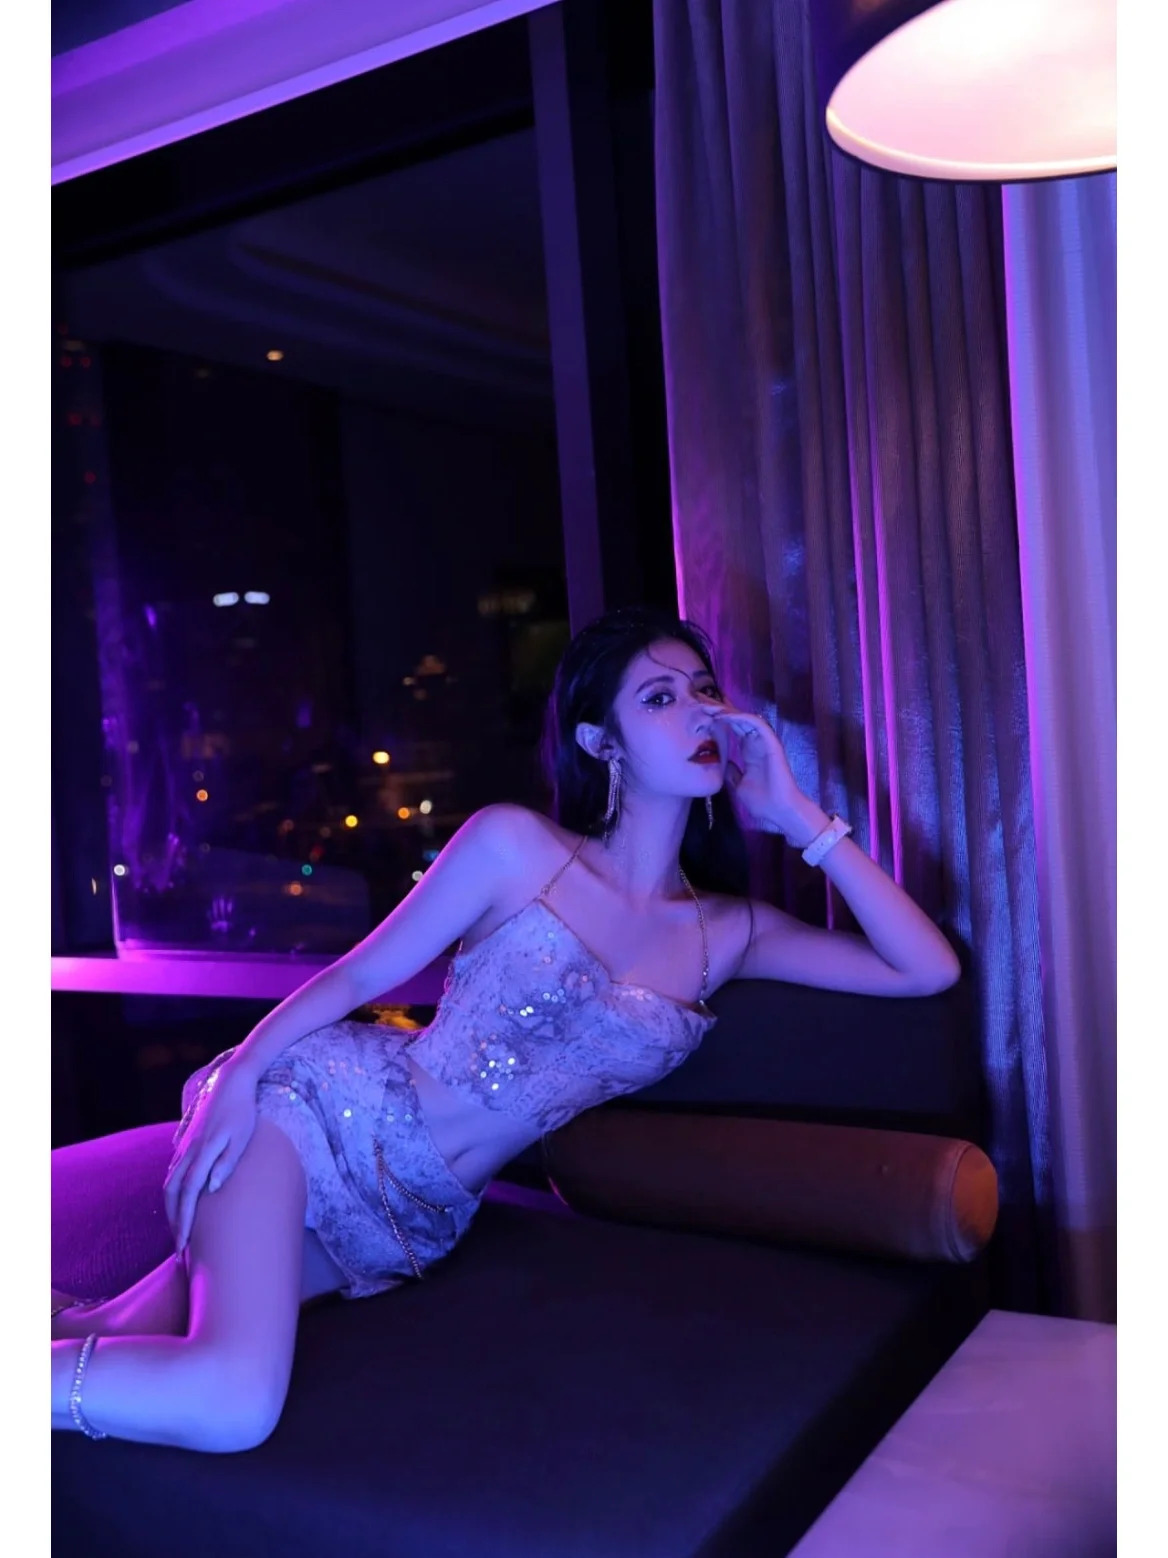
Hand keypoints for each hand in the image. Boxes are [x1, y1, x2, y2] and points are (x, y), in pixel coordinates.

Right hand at [165, 1054, 257, 1253]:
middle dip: (173, 1220)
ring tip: (179, 1226)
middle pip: (172, 1192)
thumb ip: (227, 1162)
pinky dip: (173, 1190)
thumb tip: (212, 1188)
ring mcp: (185, 1145)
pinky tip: (179, 1199)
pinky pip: (174, 1170)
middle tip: (179, 1245)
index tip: (183, 1245)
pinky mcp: (186, 1141)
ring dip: (171, 1207)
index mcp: (202, 1152)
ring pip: (170, 1181)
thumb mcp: (242, 1137)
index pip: (188, 1195)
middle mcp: (188, 1151)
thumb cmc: (243, 1112)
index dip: (184, 1221)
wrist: (231, 1081)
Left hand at [695, 693, 806, 831]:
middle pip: (737, 719)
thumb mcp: (738, 785)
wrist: (779, 812)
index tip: (699, 715)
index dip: (717, 720)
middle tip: (699, 703)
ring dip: (727, 711)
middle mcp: (757, 743)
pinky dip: (740, 718)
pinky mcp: (771, 743)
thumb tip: (722, 763)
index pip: (732, 729)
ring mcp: (765, 742)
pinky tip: (724, 716)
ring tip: (709, 707)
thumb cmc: (762, 802)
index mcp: (749, 751)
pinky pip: (756, 724)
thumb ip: (732, 772)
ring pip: (745, 718)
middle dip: (719, 710)